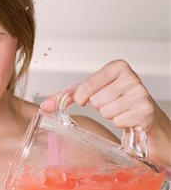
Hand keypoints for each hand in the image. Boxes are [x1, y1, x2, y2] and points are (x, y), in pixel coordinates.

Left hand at [41, 59, 155, 130]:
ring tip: (118, 109)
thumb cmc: (114, 98)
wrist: (141, 111)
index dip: (81, 98)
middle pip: (96, 101)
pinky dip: (119, 123)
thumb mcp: (90, 91)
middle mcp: (131, 77)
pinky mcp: (145, 110)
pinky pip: (119, 122)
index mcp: (117, 67)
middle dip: (99, 107)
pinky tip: (126, 116)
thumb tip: (44, 107)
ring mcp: (140, 93)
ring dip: (109, 115)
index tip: (84, 100)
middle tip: (109, 103)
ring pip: (107, 112)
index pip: (87, 86)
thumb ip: (66, 97)